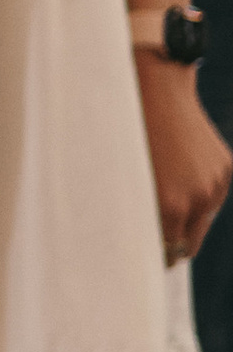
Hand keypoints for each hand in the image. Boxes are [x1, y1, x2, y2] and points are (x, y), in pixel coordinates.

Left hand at [136, 58, 230, 265]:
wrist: (158, 90)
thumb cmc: (130, 131)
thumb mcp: (128, 176)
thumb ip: (140, 211)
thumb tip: (149, 238)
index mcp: (170, 204)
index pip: (169, 250)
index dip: (159, 256)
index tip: (153, 260)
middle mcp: (198, 198)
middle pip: (190, 243)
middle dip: (175, 245)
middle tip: (161, 247)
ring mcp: (216, 183)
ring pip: (204, 218)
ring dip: (190, 218)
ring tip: (169, 202)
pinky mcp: (226, 168)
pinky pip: (213, 195)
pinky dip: (200, 194)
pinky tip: (183, 176)